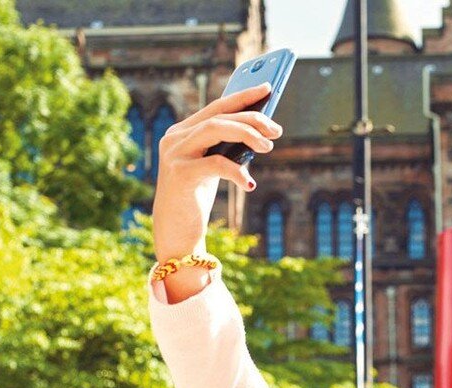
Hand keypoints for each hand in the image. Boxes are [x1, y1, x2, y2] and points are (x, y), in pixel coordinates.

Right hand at [151, 83, 283, 262]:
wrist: (175, 234)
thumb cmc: (196, 199)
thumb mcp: (212, 167)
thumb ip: (226, 147)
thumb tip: (260, 131)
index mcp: (182, 132)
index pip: (216, 107)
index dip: (242, 96)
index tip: (268, 89)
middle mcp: (174, 138)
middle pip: (218, 116)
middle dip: (252, 118)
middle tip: (276, 129)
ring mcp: (174, 154)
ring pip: (215, 129)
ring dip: (247, 134)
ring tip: (268, 146)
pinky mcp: (179, 175)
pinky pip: (215, 164)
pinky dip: (237, 171)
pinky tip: (250, 183)